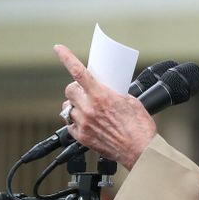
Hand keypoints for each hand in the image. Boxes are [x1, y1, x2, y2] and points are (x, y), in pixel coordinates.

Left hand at [54, 44, 156, 169]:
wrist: (141, 151)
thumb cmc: (140, 127)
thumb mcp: (130, 101)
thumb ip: (113, 93)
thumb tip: (106, 90)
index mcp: (101, 95)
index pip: (78, 71)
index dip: (66, 57)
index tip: (58, 48)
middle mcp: (89, 108)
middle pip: (69, 90)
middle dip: (75, 88)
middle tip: (84, 91)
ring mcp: (84, 123)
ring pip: (68, 108)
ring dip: (76, 106)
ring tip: (88, 109)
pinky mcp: (82, 137)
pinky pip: (70, 124)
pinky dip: (75, 121)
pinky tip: (87, 122)